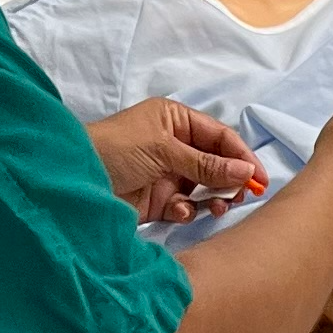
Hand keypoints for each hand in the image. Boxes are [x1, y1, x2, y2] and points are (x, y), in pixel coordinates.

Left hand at [86, 99, 263, 224]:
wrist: (72, 181)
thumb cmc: (114, 150)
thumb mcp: (163, 150)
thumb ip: (206, 164)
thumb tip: (247, 172)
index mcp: (176, 121)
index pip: (221, 137)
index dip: (243, 157)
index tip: (260, 179)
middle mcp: (174, 146)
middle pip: (218, 164)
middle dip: (231, 180)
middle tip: (241, 197)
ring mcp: (167, 174)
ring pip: (205, 188)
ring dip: (214, 198)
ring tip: (218, 207)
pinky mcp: (158, 201)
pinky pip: (186, 207)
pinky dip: (188, 211)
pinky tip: (178, 212)